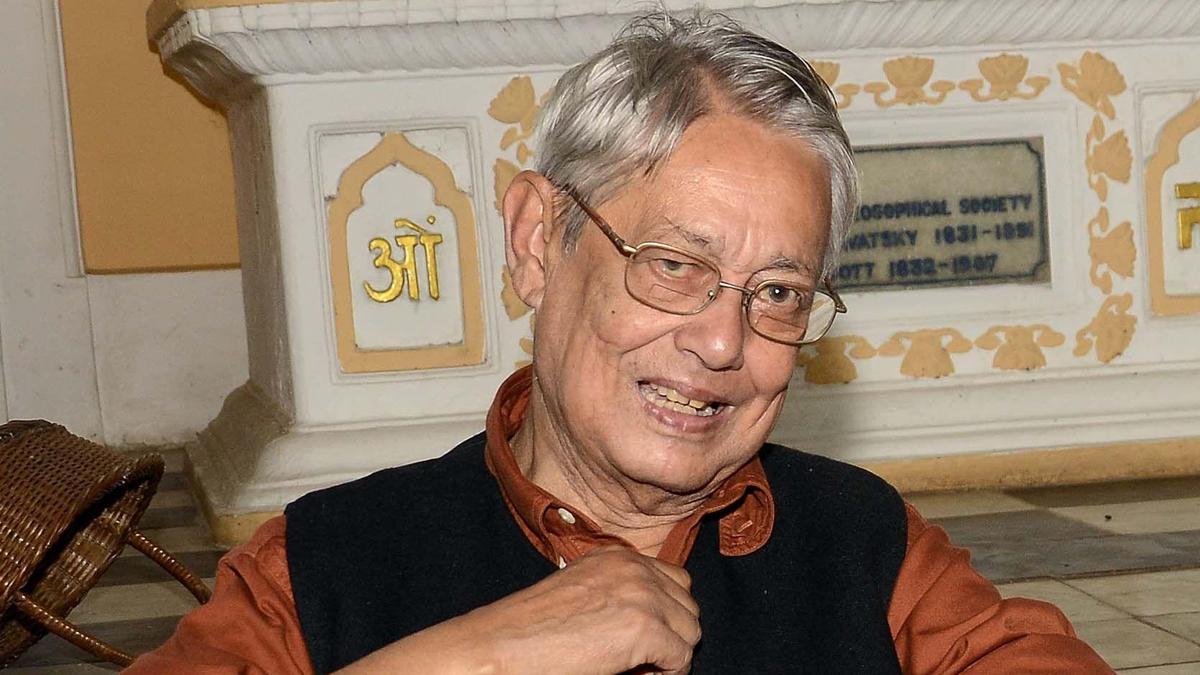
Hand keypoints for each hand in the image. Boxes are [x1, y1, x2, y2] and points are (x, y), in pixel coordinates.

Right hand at [338, 546, 699, 673]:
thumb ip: (619, 593)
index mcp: (618, 556)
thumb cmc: (531, 629)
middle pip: (688, 605)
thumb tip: (654, 624)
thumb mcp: (581, 592)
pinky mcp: (645, 629)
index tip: (644, 638)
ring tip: (637, 667)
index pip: (674, 580)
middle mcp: (634, 568)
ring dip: (671, 653)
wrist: (501, 647)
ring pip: (691, 632)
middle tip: (642, 657)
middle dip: (671, 633)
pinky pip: (681, 659)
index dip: (664, 613)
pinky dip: (665, 674)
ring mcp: (642, 596)